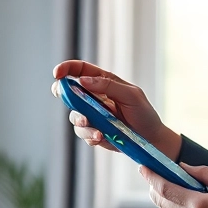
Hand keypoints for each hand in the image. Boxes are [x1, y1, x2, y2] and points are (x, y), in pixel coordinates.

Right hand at [51, 60, 181, 159]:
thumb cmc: (143, 113)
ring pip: (74, 116)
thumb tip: (83, 80)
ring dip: (81, 121)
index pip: (80, 70)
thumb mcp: (131, 95)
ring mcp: (92, 115)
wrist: (151, 139)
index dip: (66, 69)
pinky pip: (83, 133)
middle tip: (69, 100)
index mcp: (103, 82)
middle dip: (64, 95)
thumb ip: (108, 85)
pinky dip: (90, 135)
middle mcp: (94, 97)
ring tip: (97, 130)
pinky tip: (101, 137)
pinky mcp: (93, 131)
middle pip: (69, 92)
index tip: (57, 74)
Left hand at [140, 164, 207, 207]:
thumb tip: (183, 167)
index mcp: (198, 205)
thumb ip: (204, 173)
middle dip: (154, 186)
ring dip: (163, 198)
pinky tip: (181, 199)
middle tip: (153, 173)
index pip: (165, 189)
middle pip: (161, 202)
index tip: (144, 167)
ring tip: (166, 184)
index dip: (152, 177)